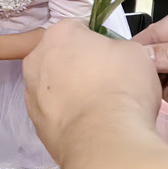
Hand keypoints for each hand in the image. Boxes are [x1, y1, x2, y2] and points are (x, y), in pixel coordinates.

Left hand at [23, 20, 161, 162]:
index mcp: (60, 33)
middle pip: (60, 56)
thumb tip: (115, 56)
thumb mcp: (136, 53)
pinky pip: (52, 109)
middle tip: (105, 80)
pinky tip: (86, 122)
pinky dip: (66, 113)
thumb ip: (118, 47)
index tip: (110, 57)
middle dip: (79, 65)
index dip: (97, 43)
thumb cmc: (122, 89)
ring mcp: (31, 90)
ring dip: (70, 90)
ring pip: (53, 84)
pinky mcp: (34, 119)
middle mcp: (37, 58)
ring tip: (97, 105)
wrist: (104, 139)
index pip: (78, 29)